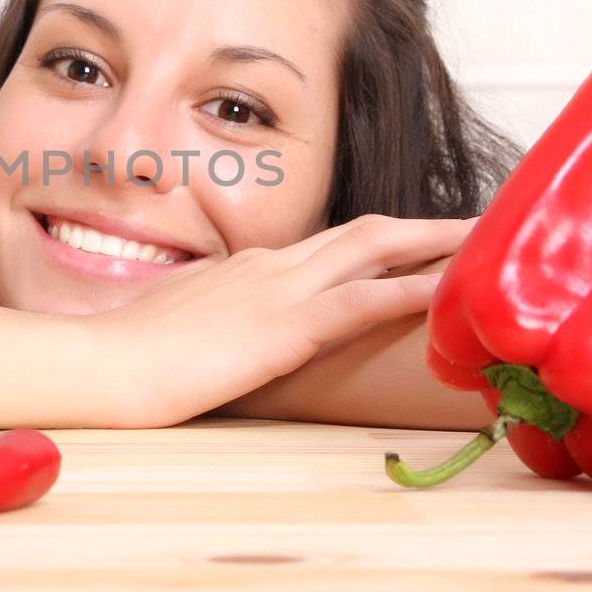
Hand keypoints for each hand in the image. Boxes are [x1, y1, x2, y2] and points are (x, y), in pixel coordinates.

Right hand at [84, 214, 478, 427]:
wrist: (103, 366)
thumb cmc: (129, 356)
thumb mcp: (179, 326)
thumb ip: (212, 318)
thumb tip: (225, 325)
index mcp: (248, 268)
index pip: (330, 246)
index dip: (383, 242)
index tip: (424, 244)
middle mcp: (272, 265)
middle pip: (366, 233)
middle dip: (426, 228)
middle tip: (482, 225)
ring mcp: (279, 290)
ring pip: (376, 250)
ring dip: (437, 244)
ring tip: (488, 241)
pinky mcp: (284, 326)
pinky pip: (363, 300)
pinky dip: (413, 292)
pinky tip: (454, 292)